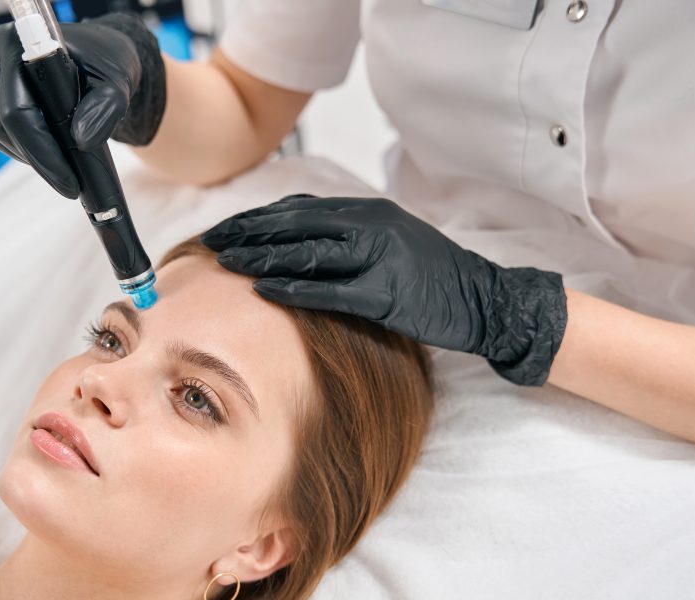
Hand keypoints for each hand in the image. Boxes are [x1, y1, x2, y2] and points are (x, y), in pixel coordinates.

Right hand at [0, 13, 165, 198]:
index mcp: (21, 41)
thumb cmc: (105, 67)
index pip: (16, 110)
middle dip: (36, 160)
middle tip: (68, 180)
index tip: (69, 184)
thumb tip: (81, 141)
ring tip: (55, 159)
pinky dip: (5, 145)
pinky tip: (33, 145)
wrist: (95, 57)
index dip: (41, 154)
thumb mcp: (117, 85)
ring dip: (21, 154)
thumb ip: (104, 110)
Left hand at [201, 195, 567, 385]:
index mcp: (367, 210)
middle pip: (295, 223)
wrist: (483, 297)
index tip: (226, 227)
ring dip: (262, 258)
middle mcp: (371, 224)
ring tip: (226, 263)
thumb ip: (347, 232)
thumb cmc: (430, 273)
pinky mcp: (387, 293)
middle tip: (212, 242)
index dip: (257, 217)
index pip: (299, 207)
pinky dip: (294, 289)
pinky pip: (330, 290)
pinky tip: (264, 292)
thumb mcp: (389, 238)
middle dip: (248, 232)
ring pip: (307, 252)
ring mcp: (380, 257)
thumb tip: (295, 235)